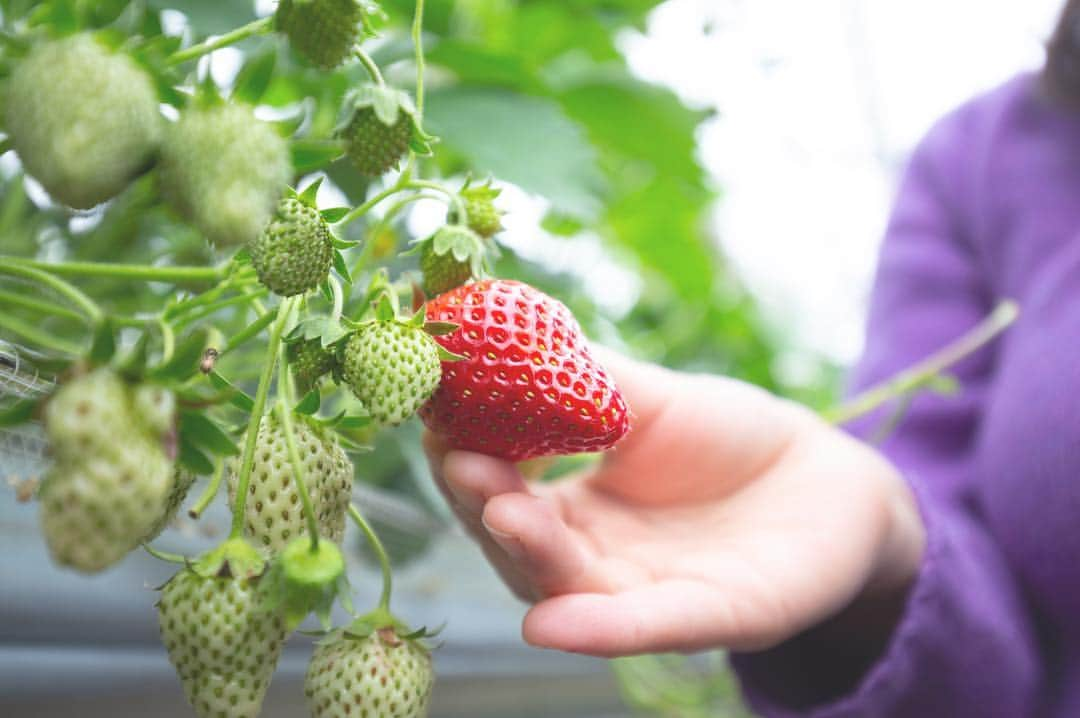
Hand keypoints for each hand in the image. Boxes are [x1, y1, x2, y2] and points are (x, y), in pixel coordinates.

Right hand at [423, 349, 924, 656]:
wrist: (823, 476)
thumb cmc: (726, 436)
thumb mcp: (646, 397)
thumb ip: (578, 378)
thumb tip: (501, 329)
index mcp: (575, 509)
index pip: (500, 494)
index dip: (465, 462)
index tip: (433, 417)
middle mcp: (598, 560)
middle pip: (521, 548)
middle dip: (485, 506)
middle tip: (457, 462)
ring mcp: (649, 594)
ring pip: (572, 588)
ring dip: (530, 556)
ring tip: (500, 513)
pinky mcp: (713, 618)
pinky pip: (648, 628)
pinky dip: (598, 629)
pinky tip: (551, 625)